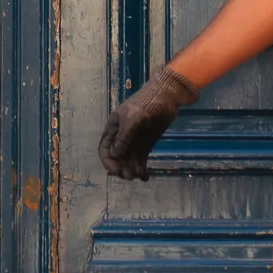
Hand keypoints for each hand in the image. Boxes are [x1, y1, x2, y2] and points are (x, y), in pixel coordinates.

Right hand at [99, 66, 197, 180]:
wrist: (166, 96)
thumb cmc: (146, 103)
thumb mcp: (132, 118)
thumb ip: (123, 137)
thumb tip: (114, 155)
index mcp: (113, 128)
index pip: (105, 148)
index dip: (108, 161)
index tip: (116, 171)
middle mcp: (121, 136)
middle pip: (117, 157)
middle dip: (121, 168)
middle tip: (130, 176)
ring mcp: (134, 141)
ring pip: (129, 160)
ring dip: (132, 170)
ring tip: (140, 176)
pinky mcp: (146, 144)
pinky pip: (141, 159)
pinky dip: (141, 168)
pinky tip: (145, 176)